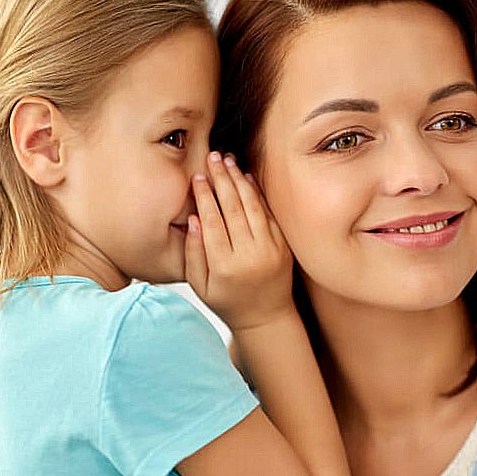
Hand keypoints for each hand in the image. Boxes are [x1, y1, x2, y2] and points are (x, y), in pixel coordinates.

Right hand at [184, 151, 293, 330]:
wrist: (267, 317)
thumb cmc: (228, 301)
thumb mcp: (201, 286)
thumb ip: (193, 253)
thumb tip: (193, 219)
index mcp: (225, 267)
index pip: (212, 222)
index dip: (204, 197)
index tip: (197, 177)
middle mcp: (250, 256)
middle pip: (233, 208)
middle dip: (221, 180)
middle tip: (213, 158)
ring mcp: (270, 249)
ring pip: (252, 207)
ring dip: (239, 180)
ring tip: (228, 161)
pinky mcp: (283, 245)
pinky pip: (269, 213)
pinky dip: (257, 194)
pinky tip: (247, 177)